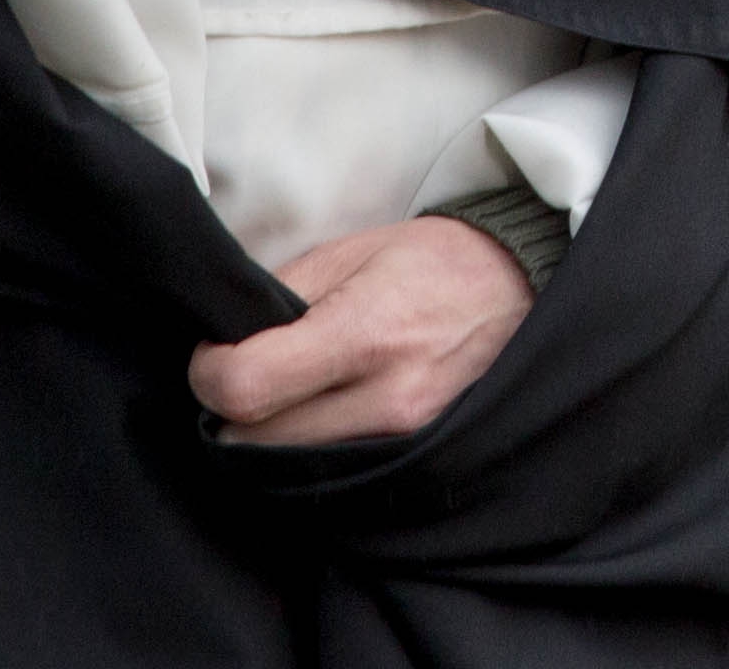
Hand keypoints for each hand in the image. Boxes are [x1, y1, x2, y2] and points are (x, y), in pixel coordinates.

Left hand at [186, 213, 532, 446]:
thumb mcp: (349, 252)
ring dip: (268, 435)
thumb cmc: (431, 262)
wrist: (520, 291)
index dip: (208, 373)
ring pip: (288, 466)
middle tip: (248, 369)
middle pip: (255, 442)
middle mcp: (385, 401)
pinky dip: (308, 452)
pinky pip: (329, 475)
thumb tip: (225, 340)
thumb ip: (280, 297)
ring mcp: (403, 442)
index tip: (213, 354)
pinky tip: (318, 415)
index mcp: (364, 334)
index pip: (246, 387)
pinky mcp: (413, 462)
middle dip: (233, 407)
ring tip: (287, 390)